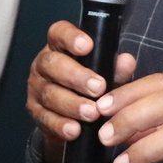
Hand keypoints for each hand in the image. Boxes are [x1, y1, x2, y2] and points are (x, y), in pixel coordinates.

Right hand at [26, 21, 136, 162]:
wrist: (75, 118)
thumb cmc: (91, 87)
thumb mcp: (107, 75)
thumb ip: (116, 69)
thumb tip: (127, 61)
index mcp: (60, 47)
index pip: (59, 33)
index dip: (71, 37)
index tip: (88, 46)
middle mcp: (44, 64)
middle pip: (53, 64)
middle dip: (76, 77)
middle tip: (98, 88)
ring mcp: (37, 88)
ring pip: (50, 93)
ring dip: (72, 104)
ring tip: (92, 114)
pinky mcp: (35, 112)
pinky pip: (45, 118)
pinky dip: (61, 125)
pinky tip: (75, 130)